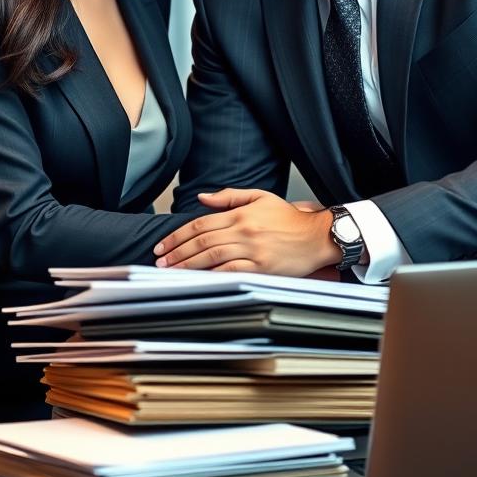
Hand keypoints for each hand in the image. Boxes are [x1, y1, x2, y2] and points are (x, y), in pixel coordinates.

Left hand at [154, 189, 338, 275]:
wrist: (316, 236)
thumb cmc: (289, 219)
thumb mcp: (259, 197)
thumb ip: (229, 196)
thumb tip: (201, 198)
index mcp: (240, 213)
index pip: (200, 224)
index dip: (177, 235)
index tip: (163, 245)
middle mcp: (244, 231)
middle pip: (202, 242)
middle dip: (177, 252)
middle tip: (160, 260)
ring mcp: (253, 250)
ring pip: (212, 257)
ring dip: (188, 265)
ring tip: (171, 270)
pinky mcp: (262, 267)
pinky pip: (231, 272)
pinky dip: (211, 276)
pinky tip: (197, 279)